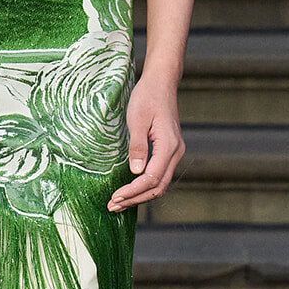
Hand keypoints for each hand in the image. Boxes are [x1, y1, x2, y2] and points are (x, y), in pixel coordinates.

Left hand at [107, 77, 184, 212]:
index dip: (133, 191)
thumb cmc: (147, 97)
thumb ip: (137, 146)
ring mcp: (174, 152)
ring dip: (140, 196)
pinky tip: (130, 190)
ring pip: (160, 184)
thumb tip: (136, 172)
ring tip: (119, 203)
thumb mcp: (137, 119)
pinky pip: (159, 175)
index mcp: (169, 145)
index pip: (152, 178)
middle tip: (113, 206)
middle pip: (158, 187)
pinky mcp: (168, 151)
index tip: (115, 197)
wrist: (161, 82)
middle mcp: (175, 152)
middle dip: (135, 199)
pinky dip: (145, 187)